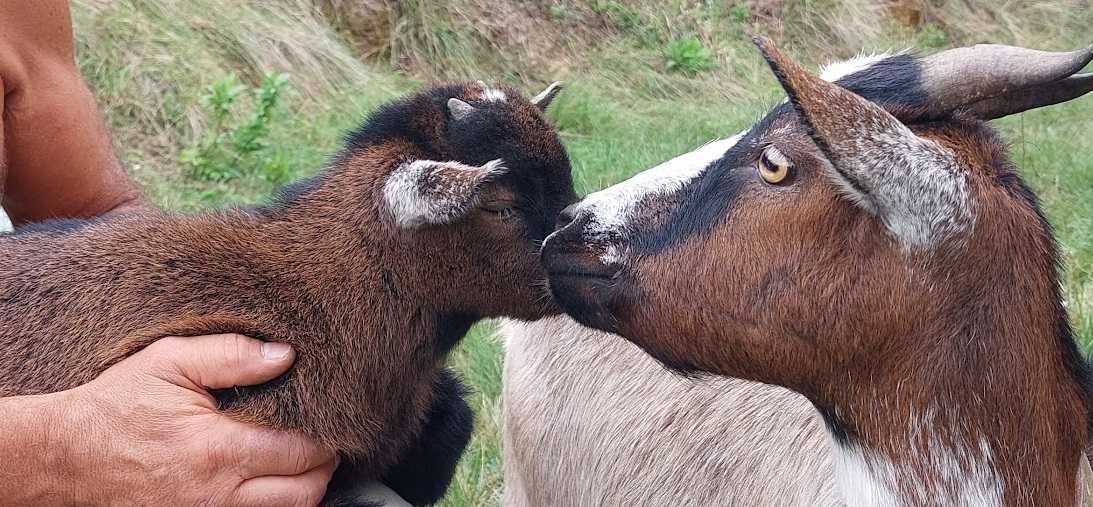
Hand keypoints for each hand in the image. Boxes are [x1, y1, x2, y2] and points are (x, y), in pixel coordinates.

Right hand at [44, 334, 335, 505]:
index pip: (301, 451)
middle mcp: (217, 494)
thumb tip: (287, 354)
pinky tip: (271, 483)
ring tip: (302, 462)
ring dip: (304, 490)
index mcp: (216, 449)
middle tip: (323, 441)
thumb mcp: (170, 362)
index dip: (326, 435)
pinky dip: (274, 505)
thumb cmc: (119, 404)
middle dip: (323, 466)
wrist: (66, 456)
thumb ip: (231, 354)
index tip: (332, 418)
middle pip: (304, 492)